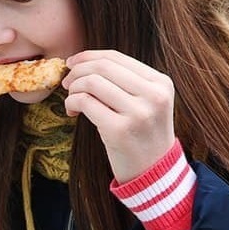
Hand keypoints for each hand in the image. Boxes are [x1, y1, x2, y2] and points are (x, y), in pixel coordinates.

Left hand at [61, 50, 175, 182]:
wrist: (154, 173)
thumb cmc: (142, 134)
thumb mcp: (148, 102)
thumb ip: (125, 80)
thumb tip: (83, 61)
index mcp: (161, 83)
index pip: (116, 57)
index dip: (88, 56)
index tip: (72, 63)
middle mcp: (153, 95)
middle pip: (102, 67)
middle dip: (77, 71)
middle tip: (67, 82)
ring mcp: (138, 113)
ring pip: (92, 82)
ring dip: (73, 89)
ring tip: (72, 100)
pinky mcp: (119, 130)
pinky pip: (85, 102)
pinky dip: (72, 103)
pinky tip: (72, 111)